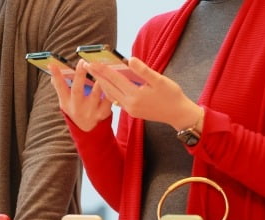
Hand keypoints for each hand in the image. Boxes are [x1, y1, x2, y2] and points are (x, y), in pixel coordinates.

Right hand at [49, 60, 112, 131]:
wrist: (89, 130)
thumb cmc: (76, 109)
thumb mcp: (65, 101)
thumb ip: (60, 86)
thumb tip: (52, 68)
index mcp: (66, 102)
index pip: (59, 87)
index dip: (56, 76)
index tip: (52, 64)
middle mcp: (77, 107)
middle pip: (77, 90)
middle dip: (79, 75)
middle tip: (82, 61)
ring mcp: (90, 111)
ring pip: (96, 94)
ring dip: (98, 80)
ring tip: (101, 67)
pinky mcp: (103, 113)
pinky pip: (108, 99)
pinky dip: (111, 90)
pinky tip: (114, 79)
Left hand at [85, 57, 201, 130]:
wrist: (178, 114)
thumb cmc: (172, 95)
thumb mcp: (160, 80)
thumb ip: (143, 71)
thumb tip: (130, 59)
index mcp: (135, 95)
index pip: (115, 79)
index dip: (102, 69)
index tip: (91, 61)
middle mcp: (129, 104)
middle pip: (109, 87)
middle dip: (97, 75)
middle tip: (86, 65)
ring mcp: (129, 109)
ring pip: (111, 94)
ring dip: (101, 83)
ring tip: (93, 73)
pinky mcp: (131, 112)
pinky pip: (116, 100)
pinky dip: (109, 91)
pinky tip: (106, 85)